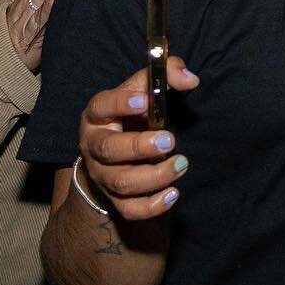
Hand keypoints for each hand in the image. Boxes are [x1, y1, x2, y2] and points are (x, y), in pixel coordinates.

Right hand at [77, 57, 200, 221]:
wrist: (115, 153)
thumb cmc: (132, 116)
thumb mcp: (142, 90)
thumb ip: (166, 75)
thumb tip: (190, 78)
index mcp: (98, 115)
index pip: (102, 106)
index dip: (120, 103)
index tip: (145, 101)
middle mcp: (94, 146)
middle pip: (109, 150)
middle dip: (139, 146)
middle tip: (169, 139)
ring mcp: (103, 175)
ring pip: (121, 182)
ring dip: (154, 175)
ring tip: (181, 164)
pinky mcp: (115, 198)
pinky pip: (130, 209)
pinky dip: (152, 206)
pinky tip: (174, 192)